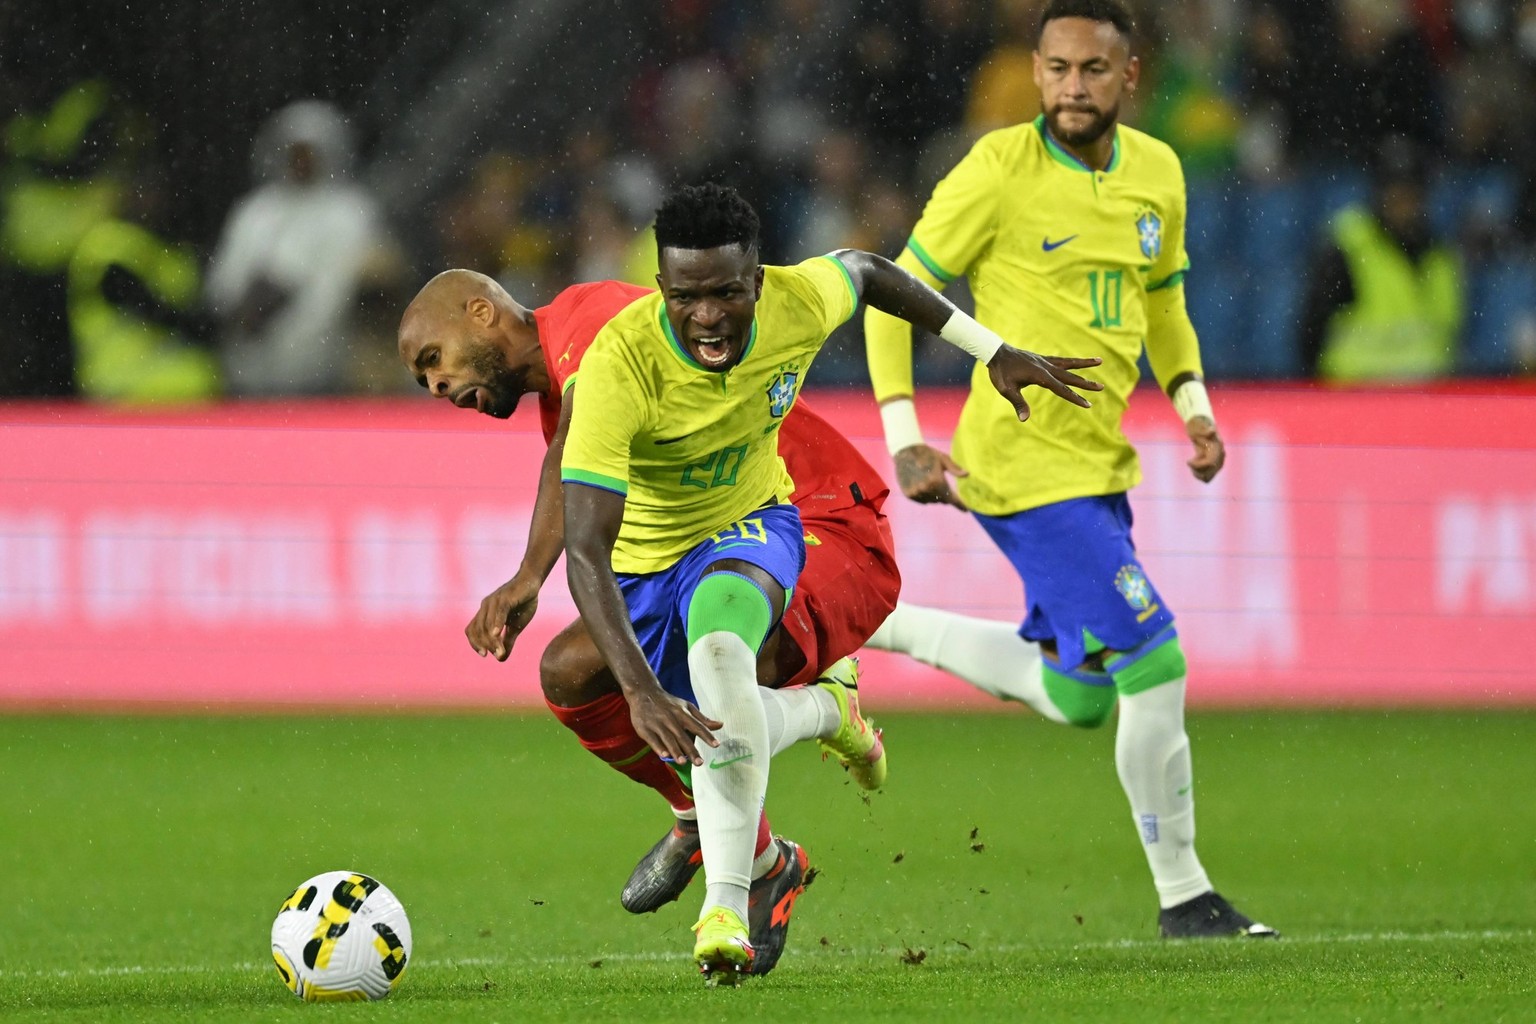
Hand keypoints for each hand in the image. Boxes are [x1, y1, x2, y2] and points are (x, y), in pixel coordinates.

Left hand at [465, 574, 540, 659]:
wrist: (531, 583)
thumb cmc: (522, 603)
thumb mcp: (516, 626)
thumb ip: (508, 641)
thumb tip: (501, 658)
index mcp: (485, 614)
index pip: (472, 631)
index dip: (475, 643)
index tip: (484, 655)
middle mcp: (485, 607)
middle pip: (478, 630)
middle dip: (486, 644)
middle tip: (498, 654)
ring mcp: (494, 601)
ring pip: (487, 624)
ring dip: (492, 639)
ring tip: (500, 651)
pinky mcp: (505, 597)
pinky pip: (498, 611)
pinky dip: (497, 623)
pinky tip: (498, 634)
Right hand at [625, 687, 722, 764]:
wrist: (644, 693)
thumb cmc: (669, 703)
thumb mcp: (686, 707)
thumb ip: (703, 719)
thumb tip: (721, 725)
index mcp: (682, 713)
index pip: (697, 726)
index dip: (707, 735)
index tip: (716, 745)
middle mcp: (671, 719)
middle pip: (682, 736)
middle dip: (691, 750)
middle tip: (700, 763)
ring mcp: (657, 724)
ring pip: (668, 739)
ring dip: (676, 751)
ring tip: (683, 762)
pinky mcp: (645, 728)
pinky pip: (653, 740)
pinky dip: (659, 747)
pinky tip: (665, 756)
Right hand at [894, 443, 969, 510]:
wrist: (905, 452)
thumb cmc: (927, 454)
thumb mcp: (943, 459)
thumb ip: (955, 469)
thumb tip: (967, 475)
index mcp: (937, 481)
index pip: (952, 498)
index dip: (960, 505)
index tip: (966, 510)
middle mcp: (927, 490)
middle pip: (942, 500)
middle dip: (946, 495)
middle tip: (944, 485)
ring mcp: (917, 493)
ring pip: (932, 501)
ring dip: (936, 496)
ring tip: (932, 483)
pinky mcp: (909, 494)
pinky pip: (922, 501)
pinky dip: (926, 496)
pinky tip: (924, 486)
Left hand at [986, 349, 1103, 421]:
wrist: (996, 352)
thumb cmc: (1000, 372)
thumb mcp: (1006, 389)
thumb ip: (1017, 403)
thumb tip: (1024, 419)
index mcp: (1040, 375)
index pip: (1061, 389)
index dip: (1074, 397)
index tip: (1088, 404)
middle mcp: (1046, 367)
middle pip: (1070, 377)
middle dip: (1086, 383)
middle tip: (1101, 387)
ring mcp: (1045, 361)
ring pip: (1069, 363)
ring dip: (1084, 363)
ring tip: (1100, 360)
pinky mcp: (1042, 359)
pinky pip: (1061, 360)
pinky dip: (1071, 361)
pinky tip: (1078, 362)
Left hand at [1186, 415, 1224, 482]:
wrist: (1201, 425)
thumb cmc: (1198, 426)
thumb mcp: (1199, 427)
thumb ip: (1205, 431)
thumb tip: (1212, 430)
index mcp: (1217, 447)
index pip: (1209, 463)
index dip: (1198, 465)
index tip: (1188, 461)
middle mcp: (1220, 454)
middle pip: (1211, 471)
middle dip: (1198, 469)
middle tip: (1189, 462)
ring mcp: (1218, 459)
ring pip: (1210, 475)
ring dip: (1199, 473)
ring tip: (1191, 465)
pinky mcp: (1213, 462)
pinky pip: (1209, 476)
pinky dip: (1200, 475)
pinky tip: (1193, 470)